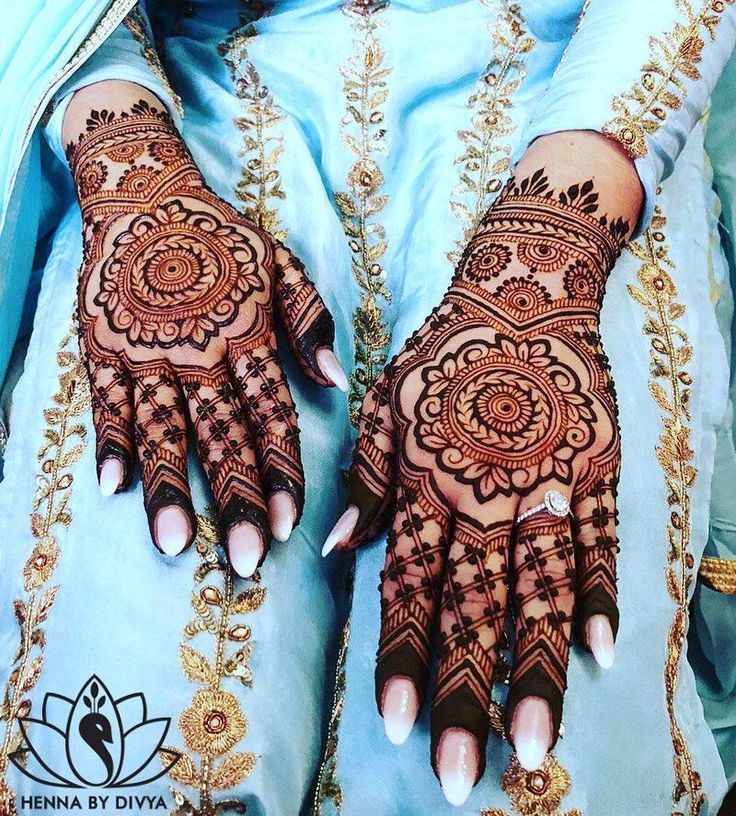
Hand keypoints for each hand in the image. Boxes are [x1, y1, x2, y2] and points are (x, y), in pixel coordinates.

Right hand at [66, 90, 345, 573]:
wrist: (145, 193)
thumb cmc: (223, 237)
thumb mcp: (280, 265)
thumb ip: (311, 323)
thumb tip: (340, 384)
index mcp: (245, 336)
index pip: (270, 417)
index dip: (281, 472)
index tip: (288, 524)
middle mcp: (197, 352)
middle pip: (220, 436)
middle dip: (234, 499)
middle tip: (245, 558)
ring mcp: (146, 352)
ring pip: (160, 429)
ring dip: (168, 487)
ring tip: (175, 543)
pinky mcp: (104, 348)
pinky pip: (105, 403)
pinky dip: (111, 444)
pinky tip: (113, 488)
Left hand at [324, 161, 630, 803]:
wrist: (520, 289)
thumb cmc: (443, 352)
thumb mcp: (384, 404)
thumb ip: (365, 481)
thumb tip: (334, 551)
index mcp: (426, 481)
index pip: (407, 584)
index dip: (398, 653)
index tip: (391, 721)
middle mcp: (483, 493)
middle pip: (472, 606)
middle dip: (463, 690)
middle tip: (460, 770)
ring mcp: (545, 483)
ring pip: (540, 589)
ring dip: (535, 669)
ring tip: (534, 742)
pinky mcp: (593, 466)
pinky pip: (598, 540)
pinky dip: (599, 596)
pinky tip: (599, 653)